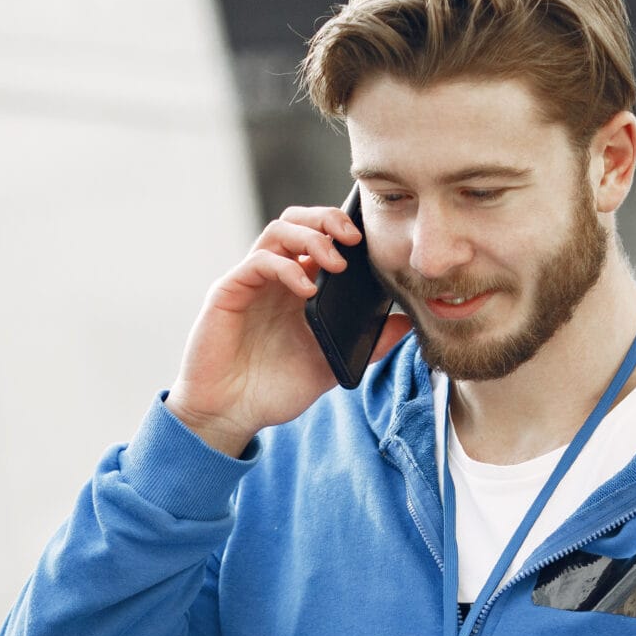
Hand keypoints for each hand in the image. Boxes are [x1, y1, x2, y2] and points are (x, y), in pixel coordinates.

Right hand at [163, 206, 413, 456]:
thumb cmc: (272, 391)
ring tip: (336, 262)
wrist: (229, 416)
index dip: (342, 228)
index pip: (319, 237)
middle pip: (297, 221)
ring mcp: (250, 282)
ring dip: (311, 237)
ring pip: (278, 231)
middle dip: (328, 219)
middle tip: (354, 239)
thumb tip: (406, 323)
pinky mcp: (228, 292)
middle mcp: (273, 277)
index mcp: (297, 287)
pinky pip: (258, 262)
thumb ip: (367, 345)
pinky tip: (307, 290)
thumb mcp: (331, 366)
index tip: (371, 241)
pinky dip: (286, 267)